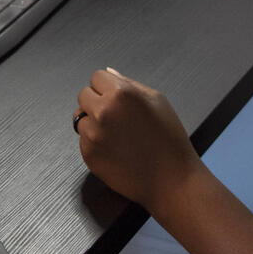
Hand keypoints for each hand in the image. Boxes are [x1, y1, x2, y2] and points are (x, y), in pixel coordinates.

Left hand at [74, 68, 202, 213]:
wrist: (171, 180)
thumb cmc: (170, 140)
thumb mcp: (157, 101)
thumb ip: (129, 83)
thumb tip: (109, 73)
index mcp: (121, 93)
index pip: (97, 77)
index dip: (107, 87)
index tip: (116, 98)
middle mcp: (103, 111)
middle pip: (84, 95)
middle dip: (97, 101)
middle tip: (117, 117)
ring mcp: (92, 134)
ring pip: (80, 117)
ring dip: (93, 122)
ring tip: (118, 135)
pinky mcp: (88, 154)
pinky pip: (83, 139)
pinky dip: (94, 142)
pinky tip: (116, 149)